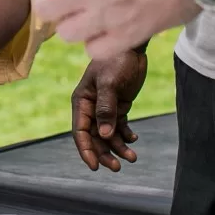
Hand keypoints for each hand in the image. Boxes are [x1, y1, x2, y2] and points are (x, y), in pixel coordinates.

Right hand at [74, 48, 146, 170]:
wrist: (133, 48)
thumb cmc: (116, 61)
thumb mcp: (110, 84)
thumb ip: (106, 109)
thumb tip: (103, 135)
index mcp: (81, 101)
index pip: (80, 132)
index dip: (86, 150)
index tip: (95, 166)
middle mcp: (90, 107)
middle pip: (94, 138)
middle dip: (105, 153)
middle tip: (118, 167)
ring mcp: (104, 108)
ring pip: (108, 135)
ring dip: (118, 147)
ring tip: (132, 157)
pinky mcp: (118, 106)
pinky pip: (120, 127)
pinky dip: (126, 136)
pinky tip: (134, 139)